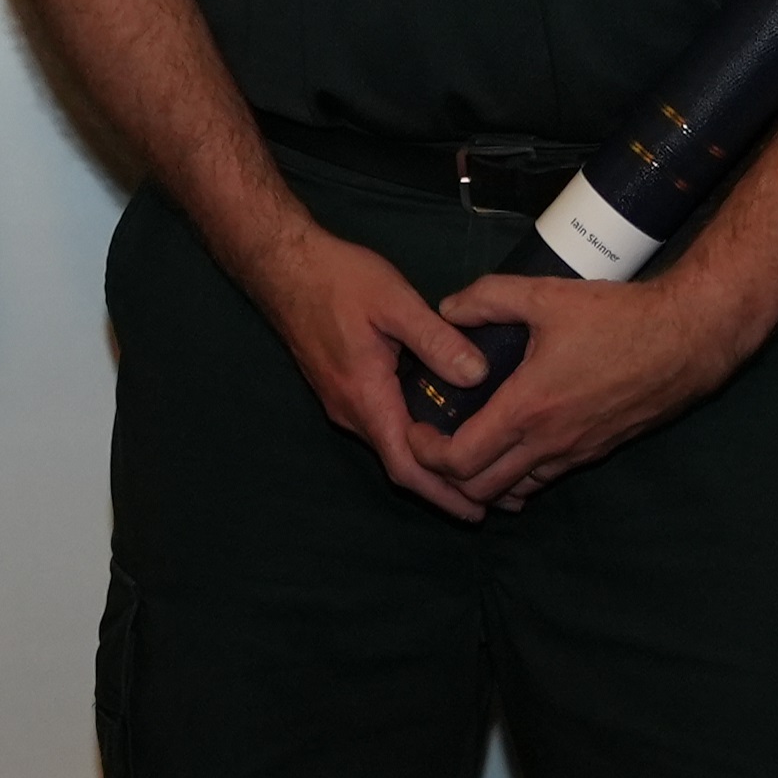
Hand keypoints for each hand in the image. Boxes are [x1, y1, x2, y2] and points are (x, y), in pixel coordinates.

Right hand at [218, 224, 497, 524]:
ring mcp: (344, 401)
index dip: (442, 493)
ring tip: (476, 462)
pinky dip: (415, 435)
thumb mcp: (395, 302)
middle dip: (443, 484)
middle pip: (400, 463)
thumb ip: (437, 340)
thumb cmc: (339, 280)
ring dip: (429, 461)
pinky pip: (383, 423)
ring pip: (390, 444)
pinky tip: (443, 422)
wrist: (285, 266)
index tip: (478, 511)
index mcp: (366, 398)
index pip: (405, 466)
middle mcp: (351, 411)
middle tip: (493, 494)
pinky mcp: (344, 387)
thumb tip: (479, 375)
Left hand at [423, 272, 751, 510]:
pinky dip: (520, 472)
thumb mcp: (545, 295)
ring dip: (485, 478)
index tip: (414, 428)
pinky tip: (516, 441)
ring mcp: (576, 453)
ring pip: (516, 491)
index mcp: (527, 409)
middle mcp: (549, 443)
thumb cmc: (616, 317)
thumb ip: (488, 299)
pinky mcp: (598, 452)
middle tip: (434, 441)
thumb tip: (447, 308)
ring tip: (470, 444)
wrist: (686, 339)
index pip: (460, 460)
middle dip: (448, 475)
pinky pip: (546, 478)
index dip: (426, 452)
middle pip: (481, 490)